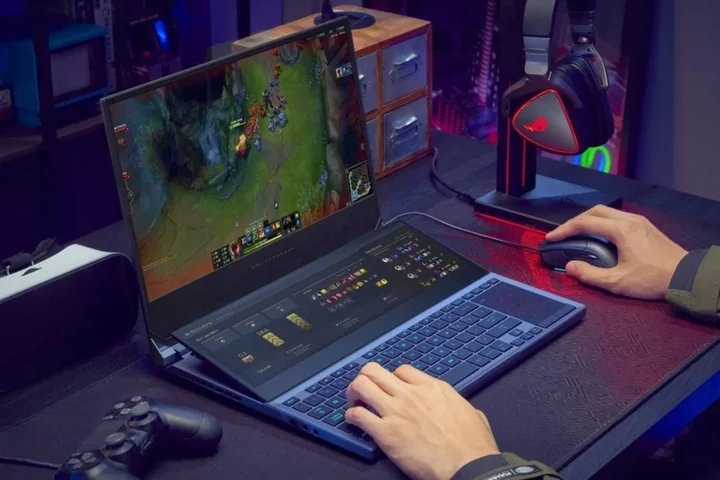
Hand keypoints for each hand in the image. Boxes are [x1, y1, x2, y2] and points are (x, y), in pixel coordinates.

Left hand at [344, 363, 498, 479]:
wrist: (469, 466)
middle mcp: (411, 394)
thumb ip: (456, 403)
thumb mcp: (471, 412)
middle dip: (366, 378)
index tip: (390, 388)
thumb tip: (457, 407)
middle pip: (375, 370)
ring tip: (354, 403)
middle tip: (365, 391)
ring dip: (353, 393)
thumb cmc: (473, 446)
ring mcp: (396, 411)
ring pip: (361, 385)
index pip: (401, 370)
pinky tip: (353, 422)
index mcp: (432, 387)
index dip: (392, 378)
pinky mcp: (386, 433)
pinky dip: (350, 416)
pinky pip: (358, 415)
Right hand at [546, 205, 687, 298]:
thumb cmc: (658, 278)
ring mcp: (640, 223)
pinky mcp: (646, 228)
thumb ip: (590, 274)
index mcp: (621, 230)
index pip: (584, 223)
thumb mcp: (618, 282)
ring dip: (590, 220)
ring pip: (608, 213)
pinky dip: (604, 223)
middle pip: (594, 212)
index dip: (564, 230)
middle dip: (575, 221)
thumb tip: (572, 268)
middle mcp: (630, 222)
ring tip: (581, 234)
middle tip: (564, 233)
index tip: (552, 237)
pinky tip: (603, 237)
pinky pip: (619, 218)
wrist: (687, 277)